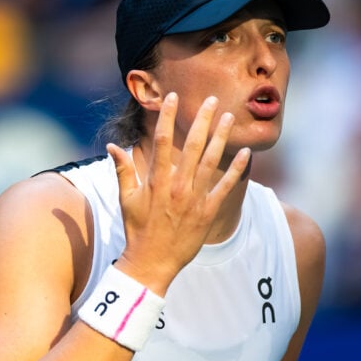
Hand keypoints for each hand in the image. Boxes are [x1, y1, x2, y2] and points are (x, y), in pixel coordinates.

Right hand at [106, 93, 250, 293]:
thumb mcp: (126, 199)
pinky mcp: (208, 213)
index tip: (174, 98)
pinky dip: (236, 171)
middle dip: (203, 120)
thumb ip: (123, 170)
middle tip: (213, 99)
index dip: (168, 117)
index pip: (162, 141)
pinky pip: (225, 188)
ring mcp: (194, 199)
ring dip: (221, 138)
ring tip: (230, 117)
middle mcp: (177, 186)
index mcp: (156, 181)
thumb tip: (113, 146)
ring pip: (211, 162)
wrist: (152, 262)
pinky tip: (246, 153)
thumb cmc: (137, 230)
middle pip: (192, 146)